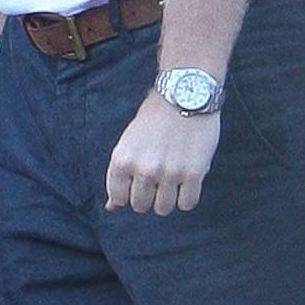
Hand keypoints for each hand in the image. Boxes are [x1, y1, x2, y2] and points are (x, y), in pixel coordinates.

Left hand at [105, 89, 220, 214]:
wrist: (185, 94)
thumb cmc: (154, 118)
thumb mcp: (127, 143)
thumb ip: (120, 175)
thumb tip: (111, 207)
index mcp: (122, 160)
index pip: (118, 198)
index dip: (128, 194)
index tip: (137, 183)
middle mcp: (144, 169)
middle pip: (141, 206)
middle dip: (148, 198)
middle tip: (157, 181)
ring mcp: (169, 173)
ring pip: (164, 209)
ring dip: (167, 199)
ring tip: (172, 181)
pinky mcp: (194, 173)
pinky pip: (187, 204)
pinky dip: (187, 198)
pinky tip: (187, 183)